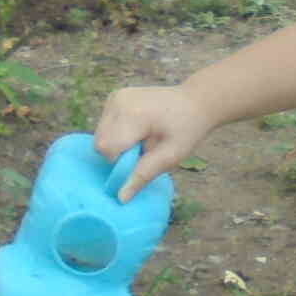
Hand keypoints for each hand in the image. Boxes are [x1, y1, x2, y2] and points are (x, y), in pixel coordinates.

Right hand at [93, 85, 212, 199]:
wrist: (195, 102)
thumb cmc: (187, 129)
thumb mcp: (171, 156)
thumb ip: (143, 175)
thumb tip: (121, 198)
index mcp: (132, 114)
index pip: (106, 148)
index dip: (121, 161)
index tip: (142, 159)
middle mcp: (118, 101)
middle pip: (100, 142)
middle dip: (119, 153)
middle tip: (145, 149)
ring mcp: (115, 97)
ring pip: (100, 135)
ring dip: (118, 144)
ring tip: (143, 138)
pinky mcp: (114, 97)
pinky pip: (105, 126)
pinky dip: (118, 134)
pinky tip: (138, 130)